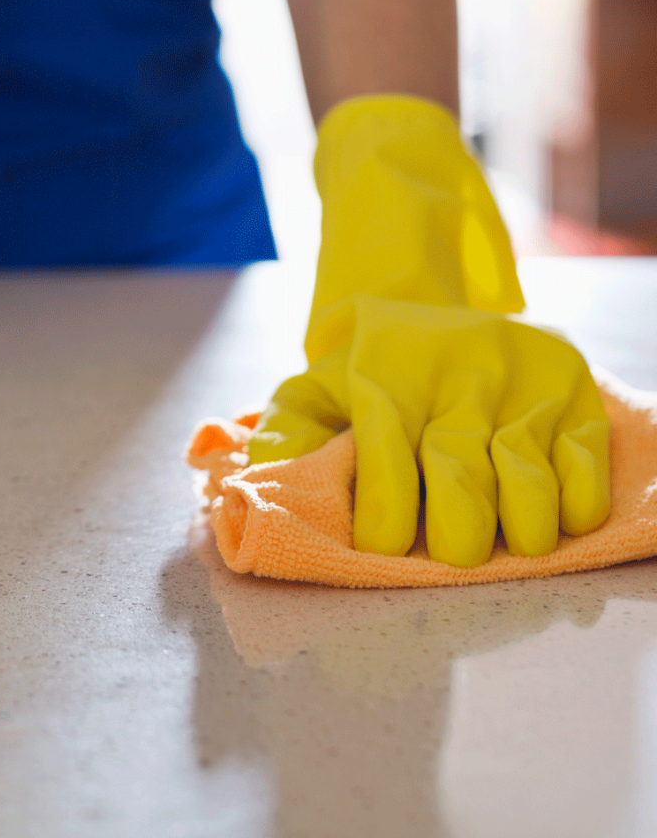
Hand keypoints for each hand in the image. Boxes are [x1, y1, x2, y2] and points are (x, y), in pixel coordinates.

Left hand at [248, 96, 610, 566]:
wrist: (423, 293)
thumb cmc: (367, 369)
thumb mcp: (316, 387)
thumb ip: (288, 432)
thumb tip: (262, 476)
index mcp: (385, 378)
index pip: (387, 463)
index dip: (387, 521)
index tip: (385, 546)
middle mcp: (453, 373)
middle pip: (460, 478)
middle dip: (457, 535)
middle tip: (453, 551)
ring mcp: (516, 378)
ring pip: (526, 478)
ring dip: (520, 528)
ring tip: (508, 540)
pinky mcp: (569, 386)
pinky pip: (584, 460)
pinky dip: (576, 503)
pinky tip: (556, 516)